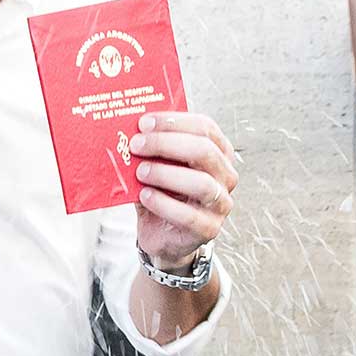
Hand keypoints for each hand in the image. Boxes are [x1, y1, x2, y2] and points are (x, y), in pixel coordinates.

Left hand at [131, 112, 236, 269]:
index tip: (144, 123)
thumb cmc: (163, 193)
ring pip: (201, 183)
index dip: (174, 121)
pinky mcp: (209, 229)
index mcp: (218, 152)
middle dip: (166, 144)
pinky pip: (189, 216)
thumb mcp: (159, 165)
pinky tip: (145, 196)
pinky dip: (163, 203)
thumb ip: (153, 148)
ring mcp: (221, 204)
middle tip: (137, 144)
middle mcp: (225, 176)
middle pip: (204, 151)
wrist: (162, 233)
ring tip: (140, 172)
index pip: (205, 127)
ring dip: (165, 174)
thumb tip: (130, 128)